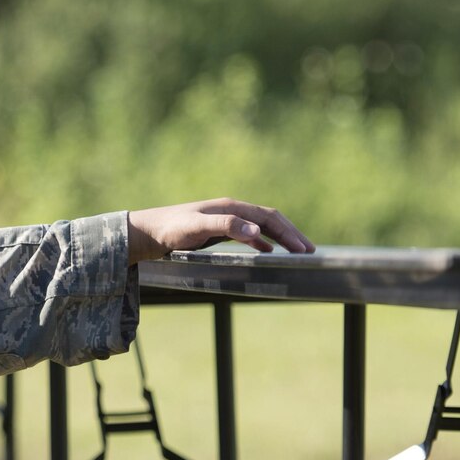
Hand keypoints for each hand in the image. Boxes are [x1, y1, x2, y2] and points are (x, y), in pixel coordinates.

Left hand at [126, 198, 312, 263]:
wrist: (148, 231)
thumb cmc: (170, 230)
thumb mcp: (197, 228)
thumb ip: (225, 226)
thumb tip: (257, 230)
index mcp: (232, 207)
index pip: (270, 218)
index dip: (290, 233)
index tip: (306, 249)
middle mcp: (232, 210)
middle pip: (270, 219)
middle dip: (292, 234)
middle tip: (311, 252)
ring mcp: (226, 219)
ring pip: (262, 226)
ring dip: (281, 238)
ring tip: (298, 252)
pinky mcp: (219, 230)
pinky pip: (250, 233)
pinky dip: (264, 241)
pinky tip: (269, 252)